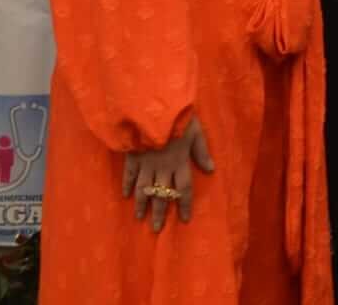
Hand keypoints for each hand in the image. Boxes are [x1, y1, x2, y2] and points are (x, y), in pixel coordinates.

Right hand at [123, 116, 214, 231]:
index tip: (184, 220)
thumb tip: (211, 170)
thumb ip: (201, 151)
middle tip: (156, 228)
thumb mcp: (195, 132)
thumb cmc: (178, 117)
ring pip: (144, 189)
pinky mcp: (132, 156)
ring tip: (139, 218)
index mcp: (179, 162)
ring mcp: (146, 163)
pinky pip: (129, 174)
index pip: (183, 189)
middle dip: (160, 213)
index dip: (184, 205)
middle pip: (162, 195)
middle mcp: (162, 168)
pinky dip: (127, 185)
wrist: (153, 107)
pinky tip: (126, 195)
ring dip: (142, 204)